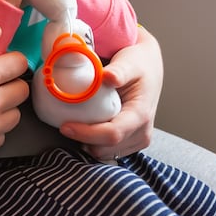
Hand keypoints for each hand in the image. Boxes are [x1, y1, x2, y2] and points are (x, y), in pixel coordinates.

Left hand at [59, 27, 162, 160]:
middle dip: (83, 140)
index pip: (112, 134)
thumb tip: (108, 77)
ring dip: (87, 143)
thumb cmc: (139, 64)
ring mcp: (137, 140)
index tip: (65, 126)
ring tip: (77, 123)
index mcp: (141, 115)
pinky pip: (107, 152)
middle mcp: (142, 132)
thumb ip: (120, 70)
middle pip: (105, 149)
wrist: (149, 68)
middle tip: (66, 122)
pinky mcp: (131, 143)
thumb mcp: (130, 62)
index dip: (87, 134)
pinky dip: (93, 143)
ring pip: (104, 154)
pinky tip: (87, 127)